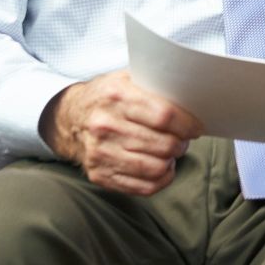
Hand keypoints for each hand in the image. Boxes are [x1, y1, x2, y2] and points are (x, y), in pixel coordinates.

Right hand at [39, 70, 202, 195]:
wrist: (68, 118)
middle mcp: (106, 125)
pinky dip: (161, 179)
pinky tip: (162, 168)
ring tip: (172, 152)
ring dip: (172, 162)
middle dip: (182, 143)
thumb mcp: (127, 78)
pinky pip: (142, 187)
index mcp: (117, 96)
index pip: (164, 115)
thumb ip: (156, 84)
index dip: (187, 124)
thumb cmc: (108, 97)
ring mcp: (100, 153)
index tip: (197, 127)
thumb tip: (192, 95)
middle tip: (184, 139)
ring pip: (155, 168)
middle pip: (163, 144)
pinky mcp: (99, 175)